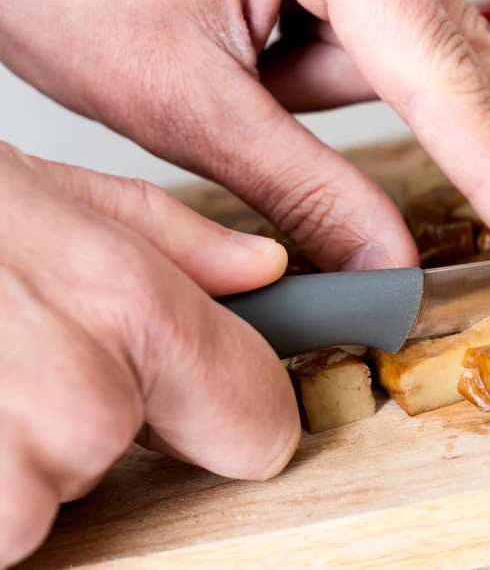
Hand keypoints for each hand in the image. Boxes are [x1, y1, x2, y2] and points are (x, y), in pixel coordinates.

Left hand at [0, 0, 489, 273]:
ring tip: (226, 78)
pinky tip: (252, 62)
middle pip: (467, 54)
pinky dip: (335, 75)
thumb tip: (387, 260)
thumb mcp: (177, 95)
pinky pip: (368, 29)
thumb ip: (298, 183)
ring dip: (336, 99)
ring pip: (404, 51)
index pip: (440, 75)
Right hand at [0, 143, 299, 567]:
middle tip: (0, 358)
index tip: (196, 408)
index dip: (230, 414)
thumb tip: (260, 271)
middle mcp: (80, 404)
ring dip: (1, 460)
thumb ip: (169, 239)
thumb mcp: (37, 189)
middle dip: (79, 420)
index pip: (256, 419)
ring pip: (45, 504)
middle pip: (128, 454)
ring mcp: (6, 482)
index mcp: (126, 308)